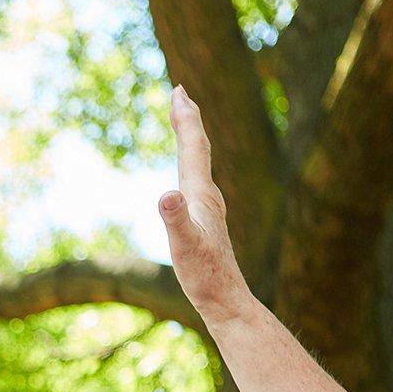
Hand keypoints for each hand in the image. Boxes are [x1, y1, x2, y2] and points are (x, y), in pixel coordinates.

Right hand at [158, 86, 251, 321]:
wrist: (227, 301)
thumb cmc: (205, 276)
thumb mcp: (184, 246)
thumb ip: (175, 219)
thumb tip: (165, 195)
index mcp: (201, 194)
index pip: (194, 147)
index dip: (186, 118)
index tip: (179, 90)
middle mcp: (208, 196)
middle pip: (199, 149)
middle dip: (188, 120)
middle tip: (180, 93)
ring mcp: (209, 209)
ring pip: (199, 164)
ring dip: (190, 141)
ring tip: (183, 125)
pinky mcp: (206, 222)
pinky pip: (196, 183)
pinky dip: (189, 167)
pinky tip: (187, 179)